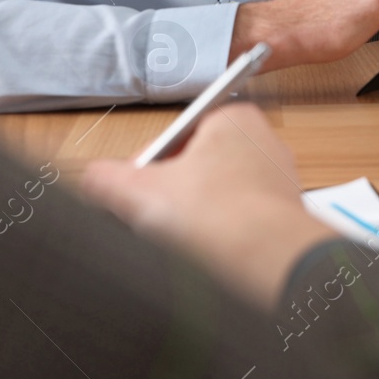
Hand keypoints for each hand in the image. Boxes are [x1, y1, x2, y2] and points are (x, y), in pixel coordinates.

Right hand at [84, 104, 335, 309]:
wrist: (269, 260)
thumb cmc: (216, 216)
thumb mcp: (139, 192)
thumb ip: (105, 180)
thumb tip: (94, 180)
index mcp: (232, 118)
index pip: (173, 138)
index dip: (146, 168)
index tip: (136, 192)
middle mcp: (262, 142)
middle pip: (196, 168)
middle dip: (172, 194)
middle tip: (156, 219)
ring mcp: (277, 180)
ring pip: (218, 196)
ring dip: (196, 216)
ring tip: (186, 238)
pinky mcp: (284, 215)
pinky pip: (241, 221)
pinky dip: (223, 235)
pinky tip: (212, 251)